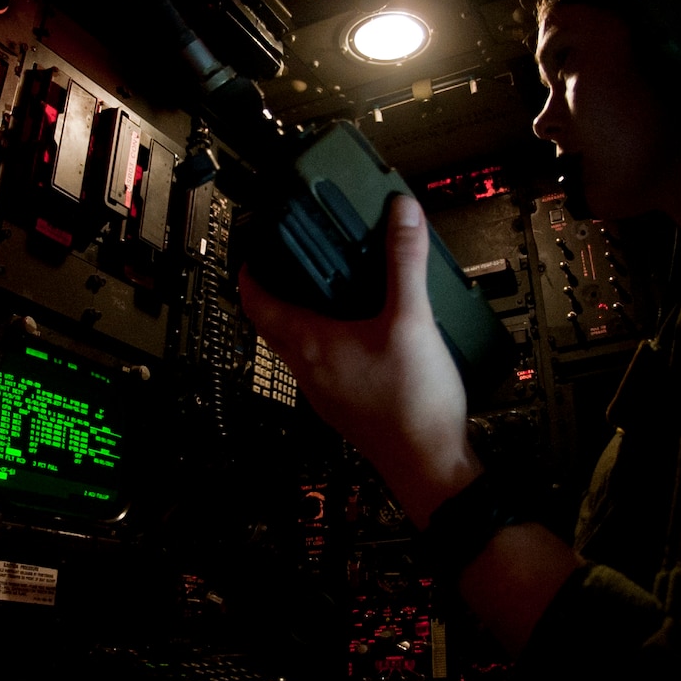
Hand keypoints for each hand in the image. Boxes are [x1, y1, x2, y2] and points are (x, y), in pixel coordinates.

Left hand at [238, 195, 480, 523]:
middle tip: (293, 262)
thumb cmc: (413, 406)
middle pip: (274, 323)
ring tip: (331, 289)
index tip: (255, 249)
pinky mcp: (346, 404)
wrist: (429, 465)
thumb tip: (401, 215)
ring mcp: (325, 390)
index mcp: (310, 345)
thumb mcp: (412, 320)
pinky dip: (331, 340)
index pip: (256, 302)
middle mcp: (308, 369)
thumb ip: (405, 262)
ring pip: (299, 345)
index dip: (250, 272)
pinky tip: (364, 333)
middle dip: (279, 289)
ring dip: (305, 315)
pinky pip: (325, 364)